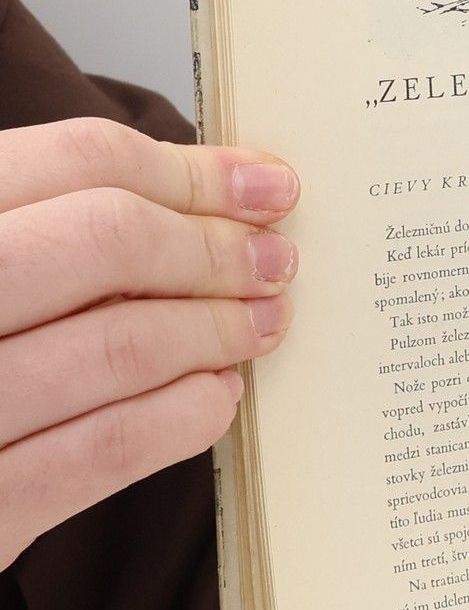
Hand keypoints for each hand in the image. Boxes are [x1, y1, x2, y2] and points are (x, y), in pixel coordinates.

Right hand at [0, 117, 298, 566]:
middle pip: (105, 238)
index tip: (266, 186)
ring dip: (213, 331)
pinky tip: (214, 398)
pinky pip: (102, 449)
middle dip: (213, 251)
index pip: (75, 159)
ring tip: (259, 326)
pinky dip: (180, 416)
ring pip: (115, 343)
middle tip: (276, 264)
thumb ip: (51, 221)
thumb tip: (213, 195)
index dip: (190, 172)